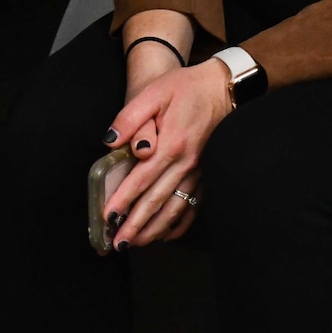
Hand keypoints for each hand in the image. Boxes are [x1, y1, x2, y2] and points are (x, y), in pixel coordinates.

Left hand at [102, 60, 233, 247]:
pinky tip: (166, 234)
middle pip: (156, 201)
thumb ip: (130, 118)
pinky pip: (193, 206)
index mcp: (170, 144)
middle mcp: (185, 163)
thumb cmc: (185, 88)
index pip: (141, 179)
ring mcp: (199, 172)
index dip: (124, 200)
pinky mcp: (207, 174)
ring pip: (175, 208)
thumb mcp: (153, 93)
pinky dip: (179, 223)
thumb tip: (111, 142)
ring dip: (154, 229)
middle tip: (117, 244)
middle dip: (136, 225)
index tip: (108, 217)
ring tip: (136, 244)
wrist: (223, 88)